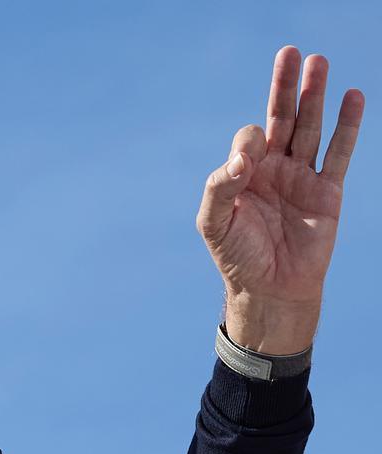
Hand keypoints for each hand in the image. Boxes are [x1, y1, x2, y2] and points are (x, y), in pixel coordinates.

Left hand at [196, 46, 364, 354]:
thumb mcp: (214, 222)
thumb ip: (221, 187)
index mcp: (243, 173)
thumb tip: (244, 157)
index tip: (246, 165)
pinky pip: (339, 152)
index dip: (248, 143)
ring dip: (315, 95)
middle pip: (281, 118)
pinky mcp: (327, 192)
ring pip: (311, 128)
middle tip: (290, 51)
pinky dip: (348, 125)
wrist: (270, 289)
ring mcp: (302, 178)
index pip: (249, 139)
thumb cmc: (237, 256)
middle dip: (285, 86)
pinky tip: (352, 97)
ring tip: (318, 62)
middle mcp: (273, 169)